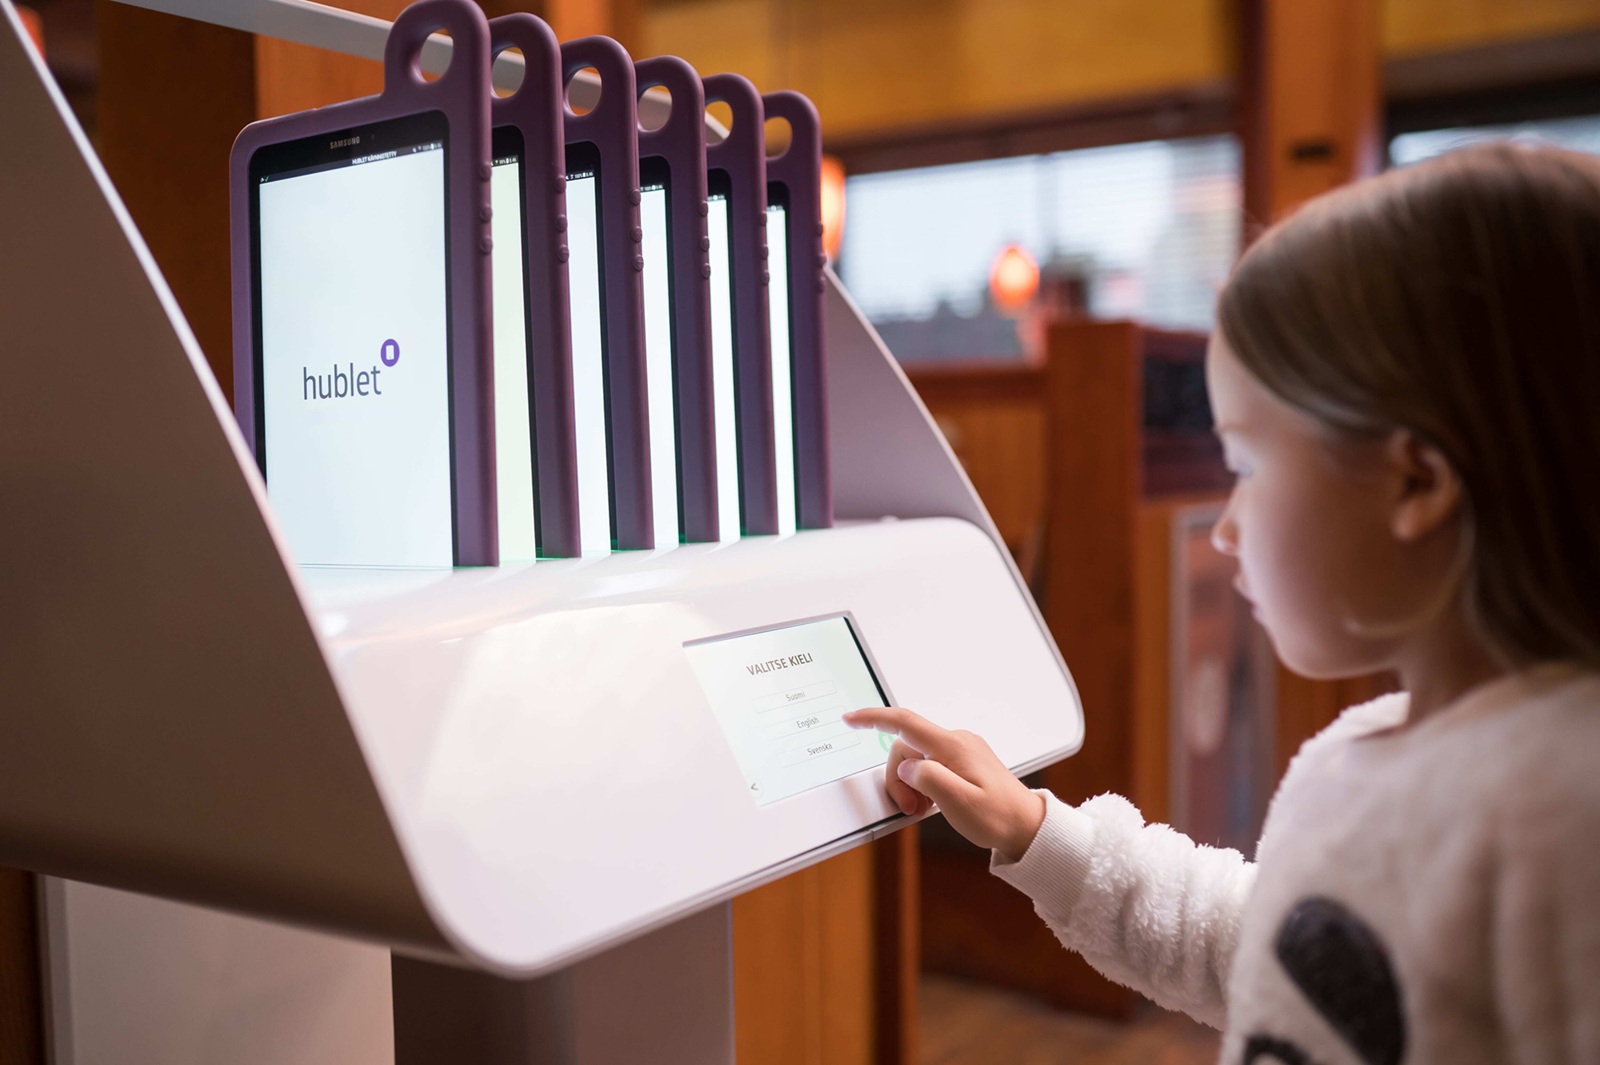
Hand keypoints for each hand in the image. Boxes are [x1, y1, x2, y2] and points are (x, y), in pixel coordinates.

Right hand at [842, 706, 1045, 862]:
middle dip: (897, 777)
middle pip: (906, 748)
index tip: (850, 719)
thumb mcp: (959, 803)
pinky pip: (930, 765)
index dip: (873, 718)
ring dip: (910, 784)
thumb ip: (929, 779)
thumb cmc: (999, 817)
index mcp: (952, 747)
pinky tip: (932, 804)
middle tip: (909, 809)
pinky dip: (923, 784)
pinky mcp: (963, 762)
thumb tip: (908, 766)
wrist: (1027, 826)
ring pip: (916, 759)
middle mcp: (956, 742)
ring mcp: (960, 751)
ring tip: (922, 810)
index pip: (905, 723)